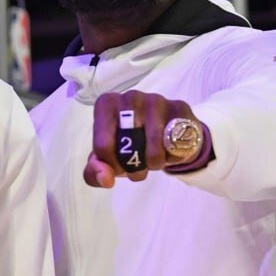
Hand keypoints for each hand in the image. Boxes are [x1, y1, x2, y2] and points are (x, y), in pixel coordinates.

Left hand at [84, 90, 207, 187]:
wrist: (163, 132)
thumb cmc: (130, 142)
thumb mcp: (106, 158)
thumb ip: (95, 171)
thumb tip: (106, 179)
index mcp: (106, 105)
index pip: (103, 147)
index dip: (113, 166)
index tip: (120, 165)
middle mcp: (130, 97)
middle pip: (128, 149)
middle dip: (134, 167)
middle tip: (138, 166)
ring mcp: (156, 100)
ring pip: (153, 151)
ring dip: (155, 164)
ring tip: (154, 159)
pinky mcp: (179, 108)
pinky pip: (176, 147)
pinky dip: (173, 157)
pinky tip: (170, 148)